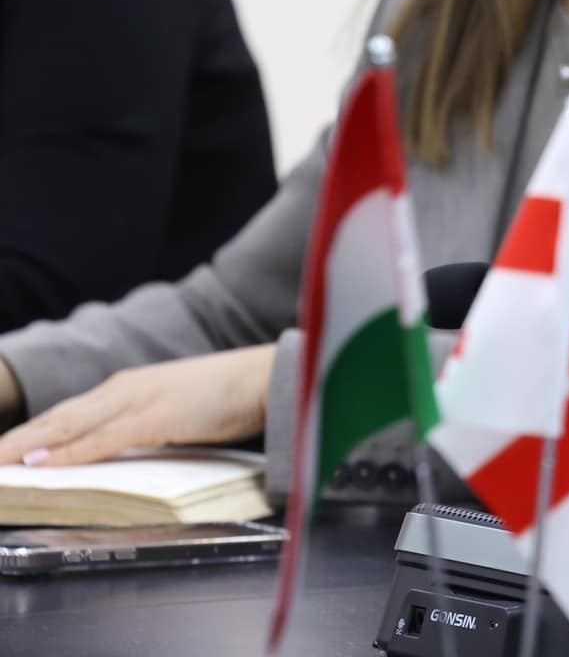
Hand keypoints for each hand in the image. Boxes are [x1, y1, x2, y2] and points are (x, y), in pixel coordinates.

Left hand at [0, 346, 276, 466]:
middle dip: (15, 441)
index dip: (27, 435)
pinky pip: (101, 439)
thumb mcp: (173, 412)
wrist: (269, 377)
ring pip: (67, 426)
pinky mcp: (155, 417)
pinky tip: (41, 462)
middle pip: (55, 419)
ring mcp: (137, 401)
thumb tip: (109, 456)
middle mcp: (123, 390)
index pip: (64, 415)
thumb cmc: (228, 395)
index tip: (0, 454)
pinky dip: (67, 452)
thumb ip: (139, 430)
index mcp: (127, 389)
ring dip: (26, 445)